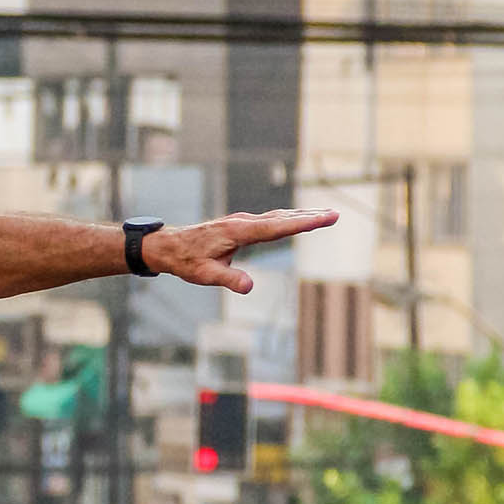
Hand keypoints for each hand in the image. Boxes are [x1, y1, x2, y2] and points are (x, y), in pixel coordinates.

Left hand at [145, 207, 334, 292]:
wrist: (168, 246)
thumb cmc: (186, 261)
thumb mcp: (205, 275)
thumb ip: (227, 279)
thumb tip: (249, 287)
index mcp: (238, 232)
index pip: (277, 227)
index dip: (302, 223)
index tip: (322, 219)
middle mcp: (243, 223)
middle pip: (282, 219)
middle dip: (309, 217)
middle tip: (335, 215)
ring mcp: (242, 222)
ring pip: (277, 217)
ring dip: (301, 216)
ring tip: (325, 216)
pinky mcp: (241, 225)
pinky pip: (269, 220)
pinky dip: (288, 219)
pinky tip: (298, 219)